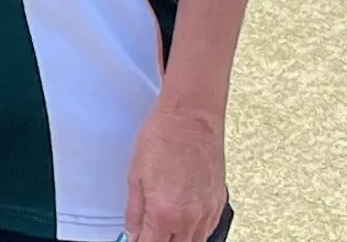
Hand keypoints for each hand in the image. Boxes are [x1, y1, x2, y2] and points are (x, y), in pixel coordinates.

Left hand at [124, 97, 226, 241]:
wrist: (191, 120)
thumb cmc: (163, 138)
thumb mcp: (134, 176)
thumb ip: (134, 212)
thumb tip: (132, 232)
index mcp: (164, 213)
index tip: (134, 240)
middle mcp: (190, 218)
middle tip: (148, 232)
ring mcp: (207, 213)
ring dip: (176, 240)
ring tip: (163, 228)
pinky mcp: (218, 205)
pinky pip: (206, 231)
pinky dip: (193, 232)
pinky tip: (181, 222)